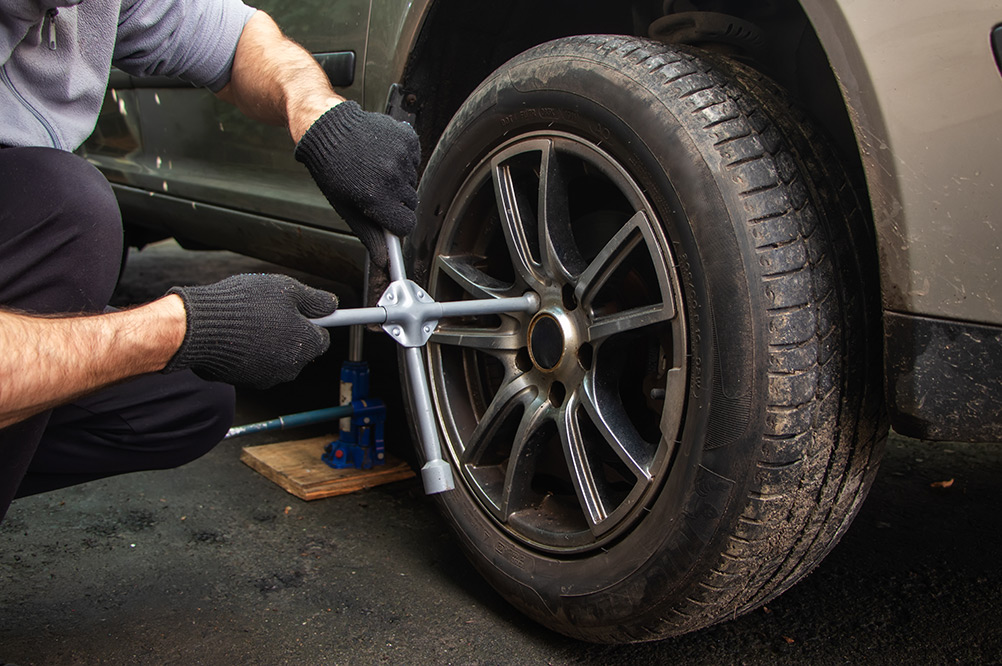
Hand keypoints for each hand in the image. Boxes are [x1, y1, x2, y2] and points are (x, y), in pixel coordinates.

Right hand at [163, 274, 336, 388]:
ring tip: (249, 324)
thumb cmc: (243, 306)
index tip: (301, 312)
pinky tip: (236, 338)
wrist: (200, 328)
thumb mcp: (287, 289)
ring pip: (277, 358)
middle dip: (289, 333)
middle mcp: (291, 366)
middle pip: (300, 350)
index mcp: (306, 344)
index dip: (311, 322)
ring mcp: (268, 377)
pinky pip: (256, 365)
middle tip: (269, 313)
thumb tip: (331, 304)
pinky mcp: (246, 382)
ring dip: (269, 344)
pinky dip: (251, 354)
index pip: (322, 337)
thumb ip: (314, 299)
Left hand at [294, 101, 419, 267]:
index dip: (395, 223)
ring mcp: (401, 154)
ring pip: (413, 182)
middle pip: (411, 204)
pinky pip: (414, 160)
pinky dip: (403, 160)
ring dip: (398, 180)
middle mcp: (392, 175)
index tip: (387, 216)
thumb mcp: (345, 206)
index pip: (406, 225)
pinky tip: (382, 154)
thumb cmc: (331, 167)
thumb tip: (383, 259)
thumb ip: (368, 234)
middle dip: (396, 201)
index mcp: (375, 196)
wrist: (327, 126)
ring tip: (375, 168)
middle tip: (374, 188)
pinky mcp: (407, 138)